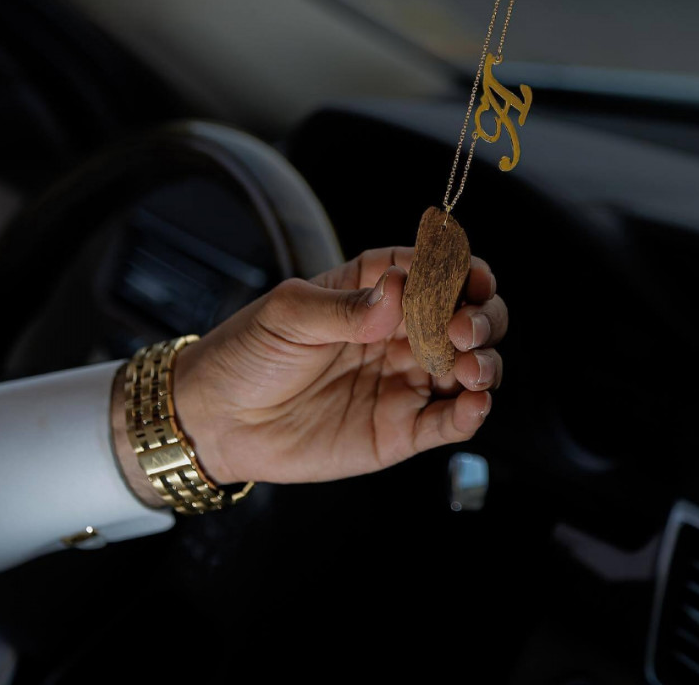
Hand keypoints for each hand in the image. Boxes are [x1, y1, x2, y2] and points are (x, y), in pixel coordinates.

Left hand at [113, 246, 507, 504]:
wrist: (214, 419)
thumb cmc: (247, 352)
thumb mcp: (289, 313)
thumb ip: (346, 307)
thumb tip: (399, 289)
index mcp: (375, 291)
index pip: (432, 270)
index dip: (459, 269)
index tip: (467, 275)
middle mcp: (398, 333)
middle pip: (465, 316)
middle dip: (481, 316)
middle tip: (464, 328)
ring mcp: (402, 381)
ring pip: (467, 368)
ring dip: (484, 363)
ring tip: (469, 367)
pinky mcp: (398, 430)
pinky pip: (446, 422)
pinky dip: (471, 414)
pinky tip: (474, 404)